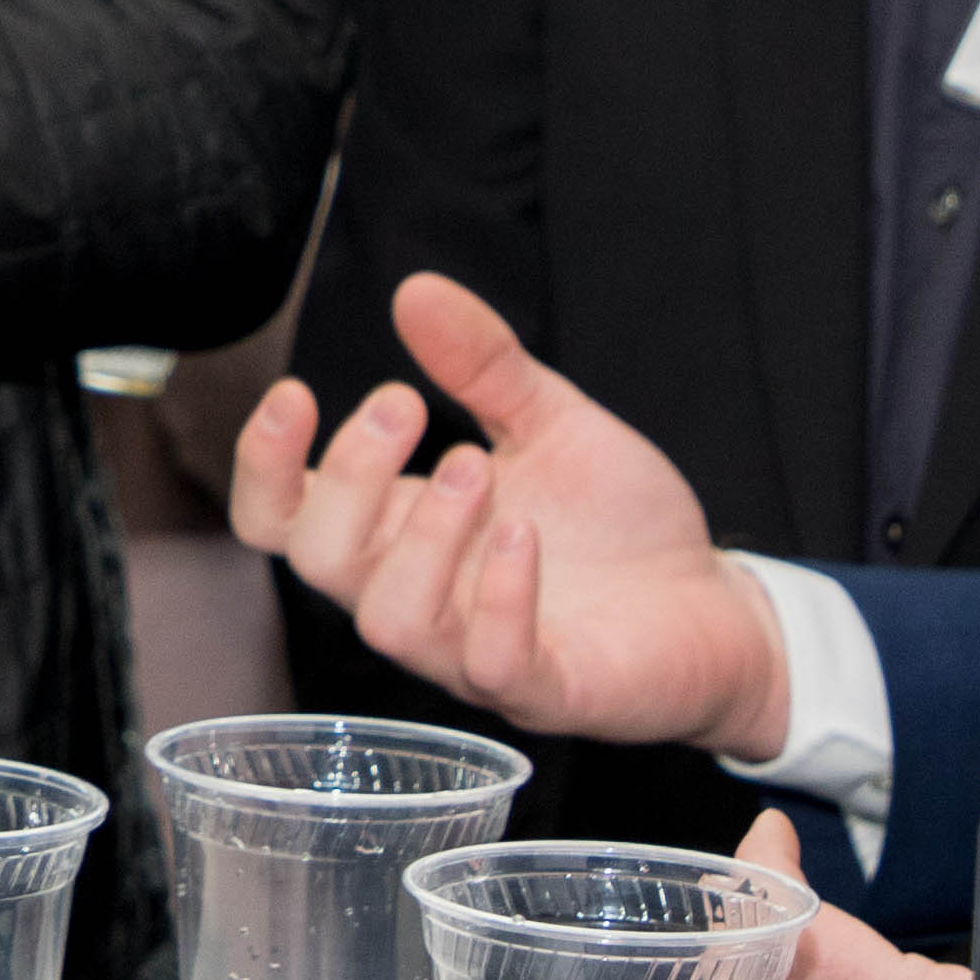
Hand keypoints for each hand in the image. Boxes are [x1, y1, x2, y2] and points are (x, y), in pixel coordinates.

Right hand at [228, 271, 791, 752]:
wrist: (715, 605)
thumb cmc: (617, 526)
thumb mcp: (551, 421)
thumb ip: (483, 366)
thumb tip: (417, 290)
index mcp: (398, 531)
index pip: (283, 519)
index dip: (264, 464)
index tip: (296, 394)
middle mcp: (418, 595)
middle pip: (319, 560)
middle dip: (347, 475)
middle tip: (404, 403)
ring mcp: (472, 651)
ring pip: (392, 621)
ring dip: (421, 537)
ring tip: (476, 466)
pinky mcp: (544, 689)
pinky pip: (491, 663)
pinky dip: (499, 598)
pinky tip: (524, 537)